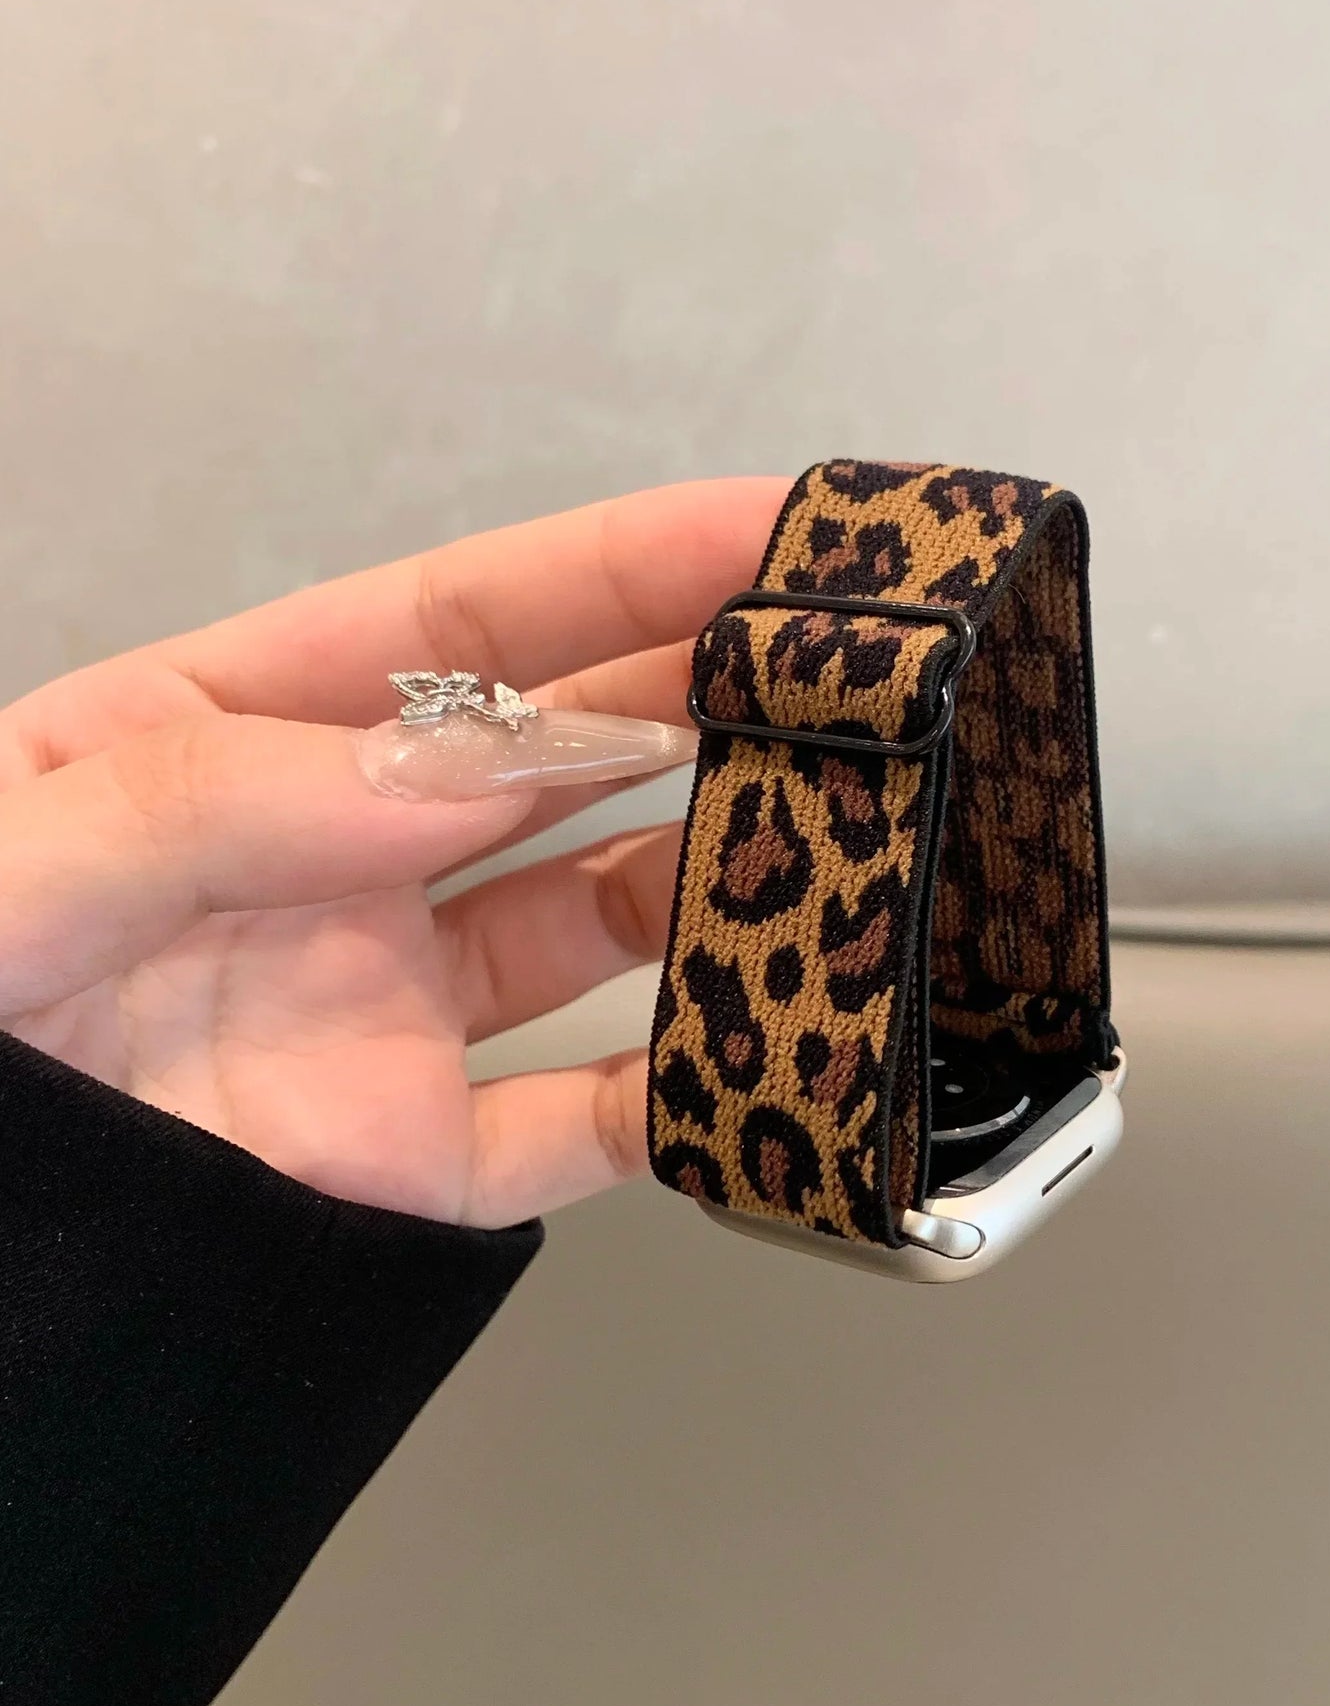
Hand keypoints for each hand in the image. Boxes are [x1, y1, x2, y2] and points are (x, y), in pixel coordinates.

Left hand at [0, 476, 786, 1225]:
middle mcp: (329, 869)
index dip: (620, 568)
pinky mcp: (407, 1172)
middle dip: (715, 694)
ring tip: (861, 822)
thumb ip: (218, 801)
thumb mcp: (3, 864)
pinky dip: (695, 1095)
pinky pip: (583, 1129)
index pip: (457, 630)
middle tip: (868, 666)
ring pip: (602, 922)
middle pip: (559, 754)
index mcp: (221, 745)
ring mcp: (379, 1020)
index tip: (773, 533)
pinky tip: (784, 1041)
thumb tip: (462, 770)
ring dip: (730, 871)